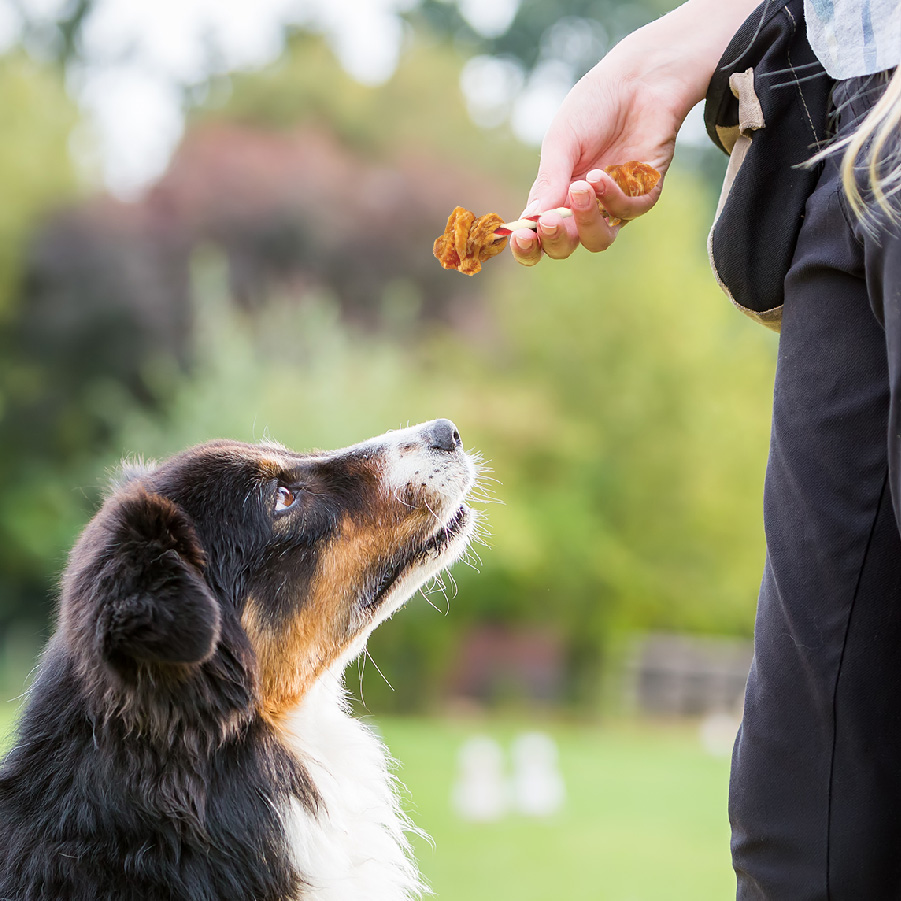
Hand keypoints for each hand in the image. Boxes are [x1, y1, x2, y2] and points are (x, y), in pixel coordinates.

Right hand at [512, 0, 761, 265]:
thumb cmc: (595, 105)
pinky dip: (613, 198)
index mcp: (554, 194)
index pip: (536, 235)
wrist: (641, 80)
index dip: (527, 245)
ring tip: (582, 187)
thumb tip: (530, 219)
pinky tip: (604, 174)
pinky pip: (627, 214)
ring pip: (598, 240)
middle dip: (555, 239)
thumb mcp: (562, 141)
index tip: (522, 236)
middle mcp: (581, 206)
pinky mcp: (643, 194)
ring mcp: (613, 204)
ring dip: (587, 220)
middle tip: (551, 220)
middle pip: (564, 246)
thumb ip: (549, 181)